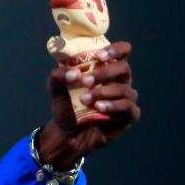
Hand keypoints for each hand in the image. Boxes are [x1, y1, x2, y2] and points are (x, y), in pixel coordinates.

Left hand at [40, 41, 138, 167]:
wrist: (67, 134)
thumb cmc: (66, 107)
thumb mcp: (55, 90)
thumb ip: (58, 77)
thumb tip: (74, 73)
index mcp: (105, 70)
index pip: (122, 52)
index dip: (116, 50)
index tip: (99, 57)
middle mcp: (118, 81)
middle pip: (124, 68)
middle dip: (105, 73)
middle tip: (86, 82)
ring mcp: (125, 98)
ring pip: (125, 89)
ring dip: (104, 93)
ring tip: (86, 100)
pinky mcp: (128, 116)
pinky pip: (129, 107)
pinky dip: (114, 106)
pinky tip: (99, 109)